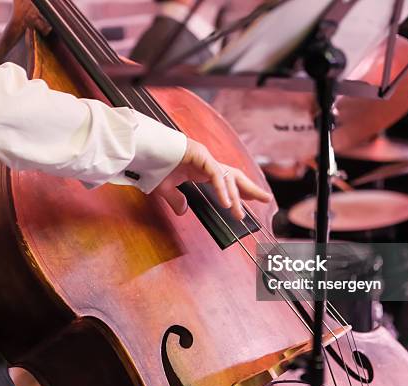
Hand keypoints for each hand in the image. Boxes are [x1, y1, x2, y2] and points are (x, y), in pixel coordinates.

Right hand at [153, 139, 271, 219]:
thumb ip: (176, 199)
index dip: (239, 191)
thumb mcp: (165, 189)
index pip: (226, 180)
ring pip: (227, 177)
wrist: (141, 149)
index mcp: (200, 167)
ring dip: (235, 196)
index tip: (251, 200)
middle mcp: (206, 162)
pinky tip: (226, 203)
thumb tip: (183, 210)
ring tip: (240, 214)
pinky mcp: (200, 156)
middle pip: (234, 176)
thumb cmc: (151, 164)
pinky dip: (222, 190)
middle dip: (250, 188)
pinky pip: (215, 175)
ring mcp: (204, 158)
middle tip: (266, 199)